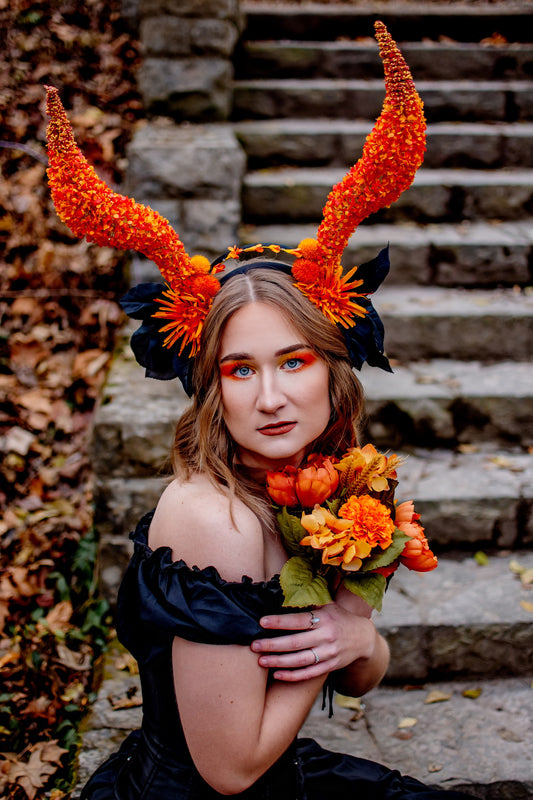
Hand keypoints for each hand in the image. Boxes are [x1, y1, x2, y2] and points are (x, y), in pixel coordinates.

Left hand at [250, 601, 376, 681]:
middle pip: (295, 642)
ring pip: (300, 660)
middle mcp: (326, 636)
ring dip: (278, 661)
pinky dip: (293, 675)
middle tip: (254, 645)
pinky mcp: (330, 667)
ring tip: (260, 661)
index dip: (279, 622)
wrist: (364, 638)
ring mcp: (329, 653)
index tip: (262, 622)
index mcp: (324, 618)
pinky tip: (277, 674)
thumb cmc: (339, 617)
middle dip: (272, 644)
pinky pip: (309, 673)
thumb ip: (309, 602)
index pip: (298, 620)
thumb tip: (285, 593)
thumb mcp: (328, 605)